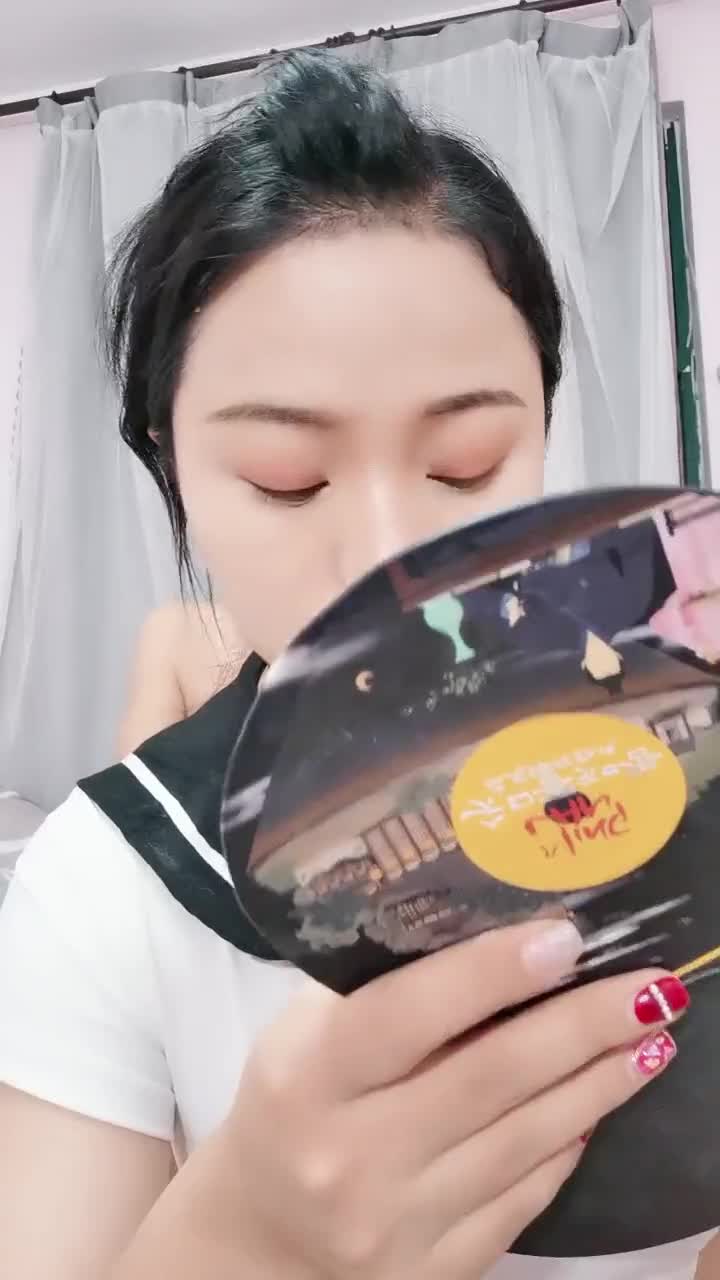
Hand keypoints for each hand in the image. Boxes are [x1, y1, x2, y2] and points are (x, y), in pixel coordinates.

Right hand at [220, 921, 684, 1279]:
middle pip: (490, 1078)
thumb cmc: (288, 1104)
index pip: (408, 1015)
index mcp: (308, 1077)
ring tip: (649, 1036)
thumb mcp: (303, 1033)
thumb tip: (493, 932)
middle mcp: (351, 1155)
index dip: (490, 974)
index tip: (565, 939)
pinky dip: (567, 1145)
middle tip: (650, 987)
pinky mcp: (432, 1273)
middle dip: (583, 1026)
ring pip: (524, 1141)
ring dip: (598, 1083)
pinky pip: (523, 1200)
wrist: (261, 1239)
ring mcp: (395, 1224)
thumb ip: (380, 989)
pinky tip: (598, 1102)